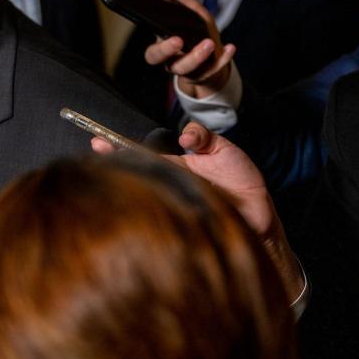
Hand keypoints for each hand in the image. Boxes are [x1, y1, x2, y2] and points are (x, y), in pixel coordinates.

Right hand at [93, 123, 302, 301]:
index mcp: (170, 166)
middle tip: (96, 151)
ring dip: (125, 184)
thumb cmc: (241, 183)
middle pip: (134, 173)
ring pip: (142, 194)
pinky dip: (148, 209)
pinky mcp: (180, 223)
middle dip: (112, 163)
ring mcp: (170, 204)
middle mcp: (165, 184)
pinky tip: (137, 202)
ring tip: (108, 170)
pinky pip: (160, 216)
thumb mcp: (223, 150)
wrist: (261, 218)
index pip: (140, 154)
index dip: (117, 147)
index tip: (98, 141)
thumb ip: (204, 136)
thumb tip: (184, 136)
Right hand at [142, 0, 235, 98]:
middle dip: (169, 52)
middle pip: (165, 63)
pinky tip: (230, 48)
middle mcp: (173, 62)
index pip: (154, 52)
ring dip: (198, 56)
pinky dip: (223, 58)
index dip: (161, 48)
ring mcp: (190, 70)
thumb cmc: (195, 33)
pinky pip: (214, 69)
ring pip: (188, 69)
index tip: (171, 36)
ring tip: (209, 43)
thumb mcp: (189, 12)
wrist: (211, 57)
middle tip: (179, 41)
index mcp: (164, 48)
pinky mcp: (207, 73)